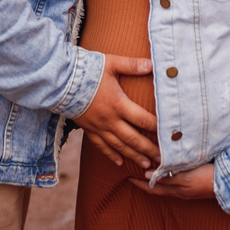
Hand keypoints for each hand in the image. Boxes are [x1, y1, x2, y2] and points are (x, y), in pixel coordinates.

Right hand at [73, 54, 159, 168]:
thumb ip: (132, 65)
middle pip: (133, 139)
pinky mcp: (89, 129)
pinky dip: (111, 155)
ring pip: (119, 146)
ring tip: (147, 165)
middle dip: (149, 150)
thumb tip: (152, 64)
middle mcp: (110, 120)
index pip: (143, 120)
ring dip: (134, 156)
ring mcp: (99, 127)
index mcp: (119, 104)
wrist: (61, 82)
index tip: (168, 136)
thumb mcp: (112, 63)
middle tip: (163, 160)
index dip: (157, 128)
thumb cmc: (88, 71)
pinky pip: (101, 146)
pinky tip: (120, 162)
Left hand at [129, 163, 215, 199]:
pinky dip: (167, 175)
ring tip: (149, 168)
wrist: (228, 183)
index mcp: (175, 190)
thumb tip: (147, 175)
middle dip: (146, 181)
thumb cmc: (205, 178)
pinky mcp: (194, 184)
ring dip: (157, 177)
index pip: (153, 188)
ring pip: (167, 183)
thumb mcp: (185, 178)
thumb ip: (167, 176)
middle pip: (158, 187)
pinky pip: (175, 180)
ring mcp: (187, 188)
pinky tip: (168, 168)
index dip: (140, 184)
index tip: (128, 179)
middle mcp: (179, 191)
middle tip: (135, 173)